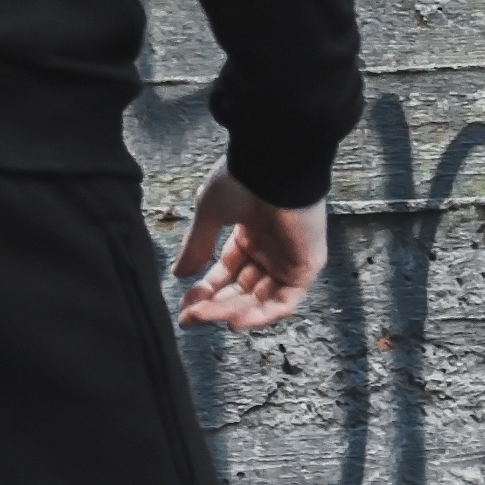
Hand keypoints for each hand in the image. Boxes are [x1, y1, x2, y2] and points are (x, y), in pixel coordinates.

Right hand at [171, 158, 326, 332]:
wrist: (274, 163)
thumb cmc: (242, 180)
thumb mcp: (210, 213)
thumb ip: (197, 245)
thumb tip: (178, 275)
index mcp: (249, 234)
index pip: (227, 272)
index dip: (206, 290)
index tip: (184, 308)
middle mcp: (270, 249)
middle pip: (241, 289)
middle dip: (215, 305)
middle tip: (190, 318)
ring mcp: (289, 259)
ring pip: (260, 299)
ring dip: (233, 312)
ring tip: (207, 317)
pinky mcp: (306, 266)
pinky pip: (284, 300)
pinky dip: (261, 315)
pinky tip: (235, 321)